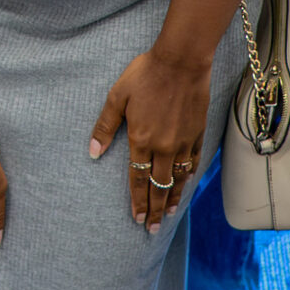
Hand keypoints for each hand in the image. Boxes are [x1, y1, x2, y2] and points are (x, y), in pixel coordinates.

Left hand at [87, 45, 211, 232]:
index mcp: (141, 140)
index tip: (136, 218)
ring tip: (167, 214)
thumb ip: (104, 127)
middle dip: (154, 209)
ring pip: (177, 179)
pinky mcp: (197, 133)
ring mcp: (183, 142)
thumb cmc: (145, 74)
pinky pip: (193, 162)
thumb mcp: (116, 97)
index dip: (137, 201)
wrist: (181, 61)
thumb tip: (92, 153)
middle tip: (151, 228)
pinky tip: (185, 185)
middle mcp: (164, 147)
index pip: (138, 179)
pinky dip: (188, 177)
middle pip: (158, 186)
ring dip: (171, 198)